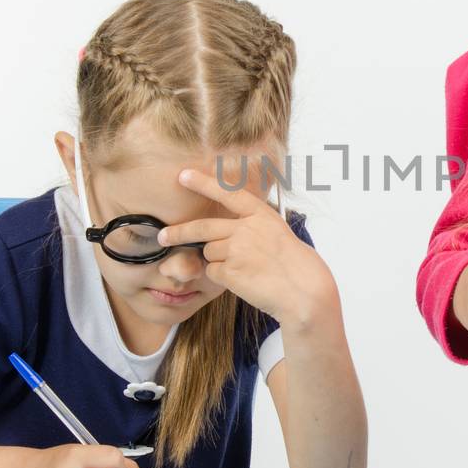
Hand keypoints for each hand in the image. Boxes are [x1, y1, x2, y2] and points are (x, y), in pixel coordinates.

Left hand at [161, 168, 336, 332]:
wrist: (304, 291)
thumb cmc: (296, 266)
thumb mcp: (278, 235)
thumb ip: (252, 228)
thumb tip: (224, 234)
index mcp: (261, 215)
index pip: (227, 194)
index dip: (204, 183)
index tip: (183, 175)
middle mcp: (246, 228)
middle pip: (202, 228)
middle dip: (178, 232)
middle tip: (163, 236)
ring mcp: (236, 249)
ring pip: (209, 253)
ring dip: (218, 262)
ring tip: (245, 270)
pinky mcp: (230, 271)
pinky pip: (213, 272)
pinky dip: (222, 278)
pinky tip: (244, 281)